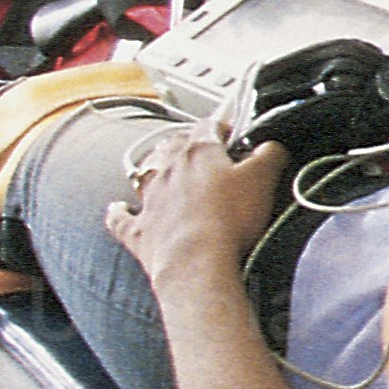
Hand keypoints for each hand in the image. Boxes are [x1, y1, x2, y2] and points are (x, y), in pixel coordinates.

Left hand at [106, 132, 285, 294]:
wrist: (196, 262)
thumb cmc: (228, 220)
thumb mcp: (262, 180)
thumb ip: (269, 156)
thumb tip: (271, 147)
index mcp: (199, 153)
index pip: (208, 127)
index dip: (222, 126)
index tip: (232, 133)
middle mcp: (169, 171)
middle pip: (173, 145)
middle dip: (186, 142)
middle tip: (200, 147)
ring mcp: (150, 201)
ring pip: (145, 173)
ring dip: (153, 167)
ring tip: (162, 166)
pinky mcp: (139, 232)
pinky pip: (121, 218)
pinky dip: (118, 212)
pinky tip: (117, 207)